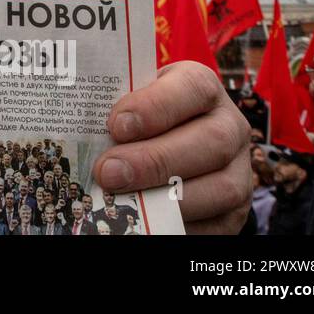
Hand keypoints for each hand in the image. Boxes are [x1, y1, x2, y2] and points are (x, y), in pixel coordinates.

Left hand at [93, 61, 250, 233]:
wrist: (170, 142)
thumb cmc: (140, 118)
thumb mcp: (131, 102)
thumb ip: (114, 110)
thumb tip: (74, 132)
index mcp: (201, 88)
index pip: (192, 88)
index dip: (156, 106)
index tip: (116, 124)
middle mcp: (229, 126)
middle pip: (210, 142)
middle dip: (155, 160)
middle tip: (108, 172)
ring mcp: (238, 171)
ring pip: (222, 187)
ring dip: (168, 197)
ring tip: (122, 200)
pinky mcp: (234, 212)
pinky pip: (217, 224)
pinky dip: (178, 225)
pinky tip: (143, 221)